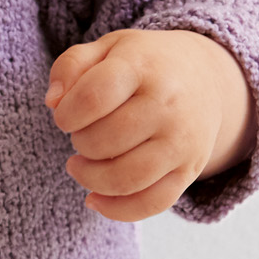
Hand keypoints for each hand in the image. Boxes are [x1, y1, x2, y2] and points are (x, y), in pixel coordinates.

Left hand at [45, 27, 252, 221]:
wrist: (205, 77)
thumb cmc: (143, 65)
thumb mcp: (108, 48)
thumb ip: (71, 66)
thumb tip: (53, 102)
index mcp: (142, 68)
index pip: (93, 97)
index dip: (66, 114)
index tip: (65, 116)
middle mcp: (167, 105)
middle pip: (105, 141)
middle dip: (80, 144)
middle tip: (82, 135)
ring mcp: (182, 141)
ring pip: (126, 178)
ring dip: (90, 178)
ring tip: (80, 166)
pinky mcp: (190, 170)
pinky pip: (152, 204)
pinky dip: (117, 210)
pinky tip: (94, 199)